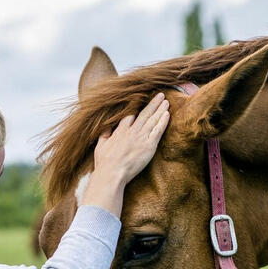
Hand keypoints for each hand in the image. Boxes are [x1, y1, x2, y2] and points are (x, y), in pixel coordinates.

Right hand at [82, 93, 169, 215]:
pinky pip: (158, 130)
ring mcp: (141, 137)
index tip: (143, 100)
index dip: (137, 107)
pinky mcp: (149, 145)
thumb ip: (104, 135)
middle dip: (153, 103)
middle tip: (161, 95)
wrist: (112, 173)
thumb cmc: (104, 163)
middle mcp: (131, 131)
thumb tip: (105, 128)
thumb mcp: (100, 146)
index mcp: (120, 131)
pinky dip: (163, 121)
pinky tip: (167, 114)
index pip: (130, 115)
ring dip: (160, 109)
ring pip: (153, 119)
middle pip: (144, 113)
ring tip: (166, 101)